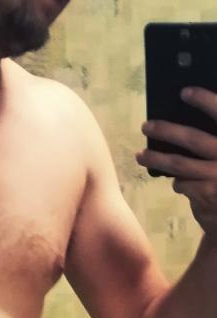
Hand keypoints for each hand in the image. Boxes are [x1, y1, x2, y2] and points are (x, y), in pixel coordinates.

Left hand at [136, 87, 216, 240]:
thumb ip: (210, 142)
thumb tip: (178, 126)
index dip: (205, 100)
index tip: (184, 91)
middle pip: (192, 138)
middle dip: (166, 130)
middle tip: (146, 125)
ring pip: (179, 163)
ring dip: (156, 158)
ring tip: (140, 155)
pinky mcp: (207, 193)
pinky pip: (181, 183)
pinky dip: (178, 182)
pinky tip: (178, 182)